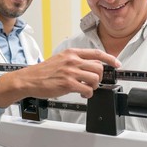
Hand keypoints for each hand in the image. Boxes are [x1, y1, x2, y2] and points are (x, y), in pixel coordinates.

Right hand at [0, 48, 120, 106]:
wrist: (29, 79)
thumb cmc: (43, 71)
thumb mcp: (60, 59)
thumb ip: (75, 60)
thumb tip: (90, 66)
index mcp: (71, 53)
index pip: (96, 53)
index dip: (110, 58)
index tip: (117, 63)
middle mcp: (72, 60)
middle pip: (99, 67)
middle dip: (100, 77)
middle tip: (94, 82)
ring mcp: (70, 72)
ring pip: (95, 78)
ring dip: (94, 86)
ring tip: (86, 88)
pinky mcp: (67, 84)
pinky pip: (87, 89)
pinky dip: (88, 93)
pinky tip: (82, 93)